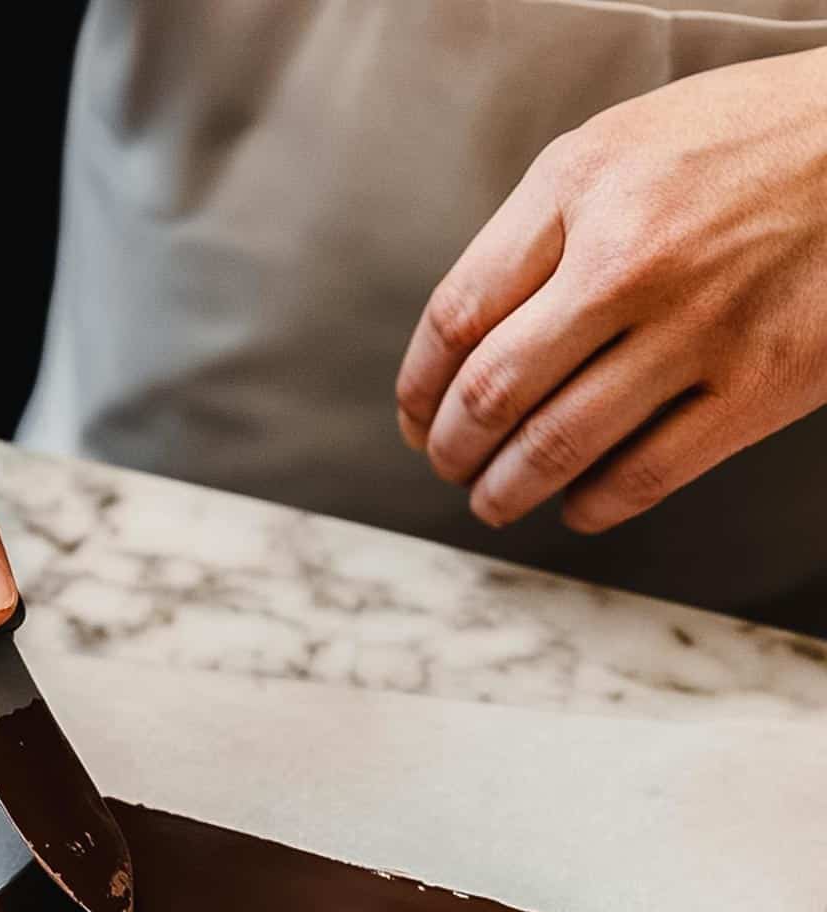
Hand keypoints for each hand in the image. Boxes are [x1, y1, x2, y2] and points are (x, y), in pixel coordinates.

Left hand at [396, 47, 826, 533]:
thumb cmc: (743, 143)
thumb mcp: (620, 147)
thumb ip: (538, 232)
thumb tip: (465, 340)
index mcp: (581, 188)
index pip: (458, 316)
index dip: (418, 387)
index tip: (414, 417)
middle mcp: (630, 260)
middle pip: (494, 392)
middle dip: (452, 449)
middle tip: (448, 466)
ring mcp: (698, 329)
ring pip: (558, 447)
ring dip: (506, 491)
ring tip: (492, 500)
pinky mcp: (758, 387)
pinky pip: (645, 476)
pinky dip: (592, 507)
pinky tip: (577, 504)